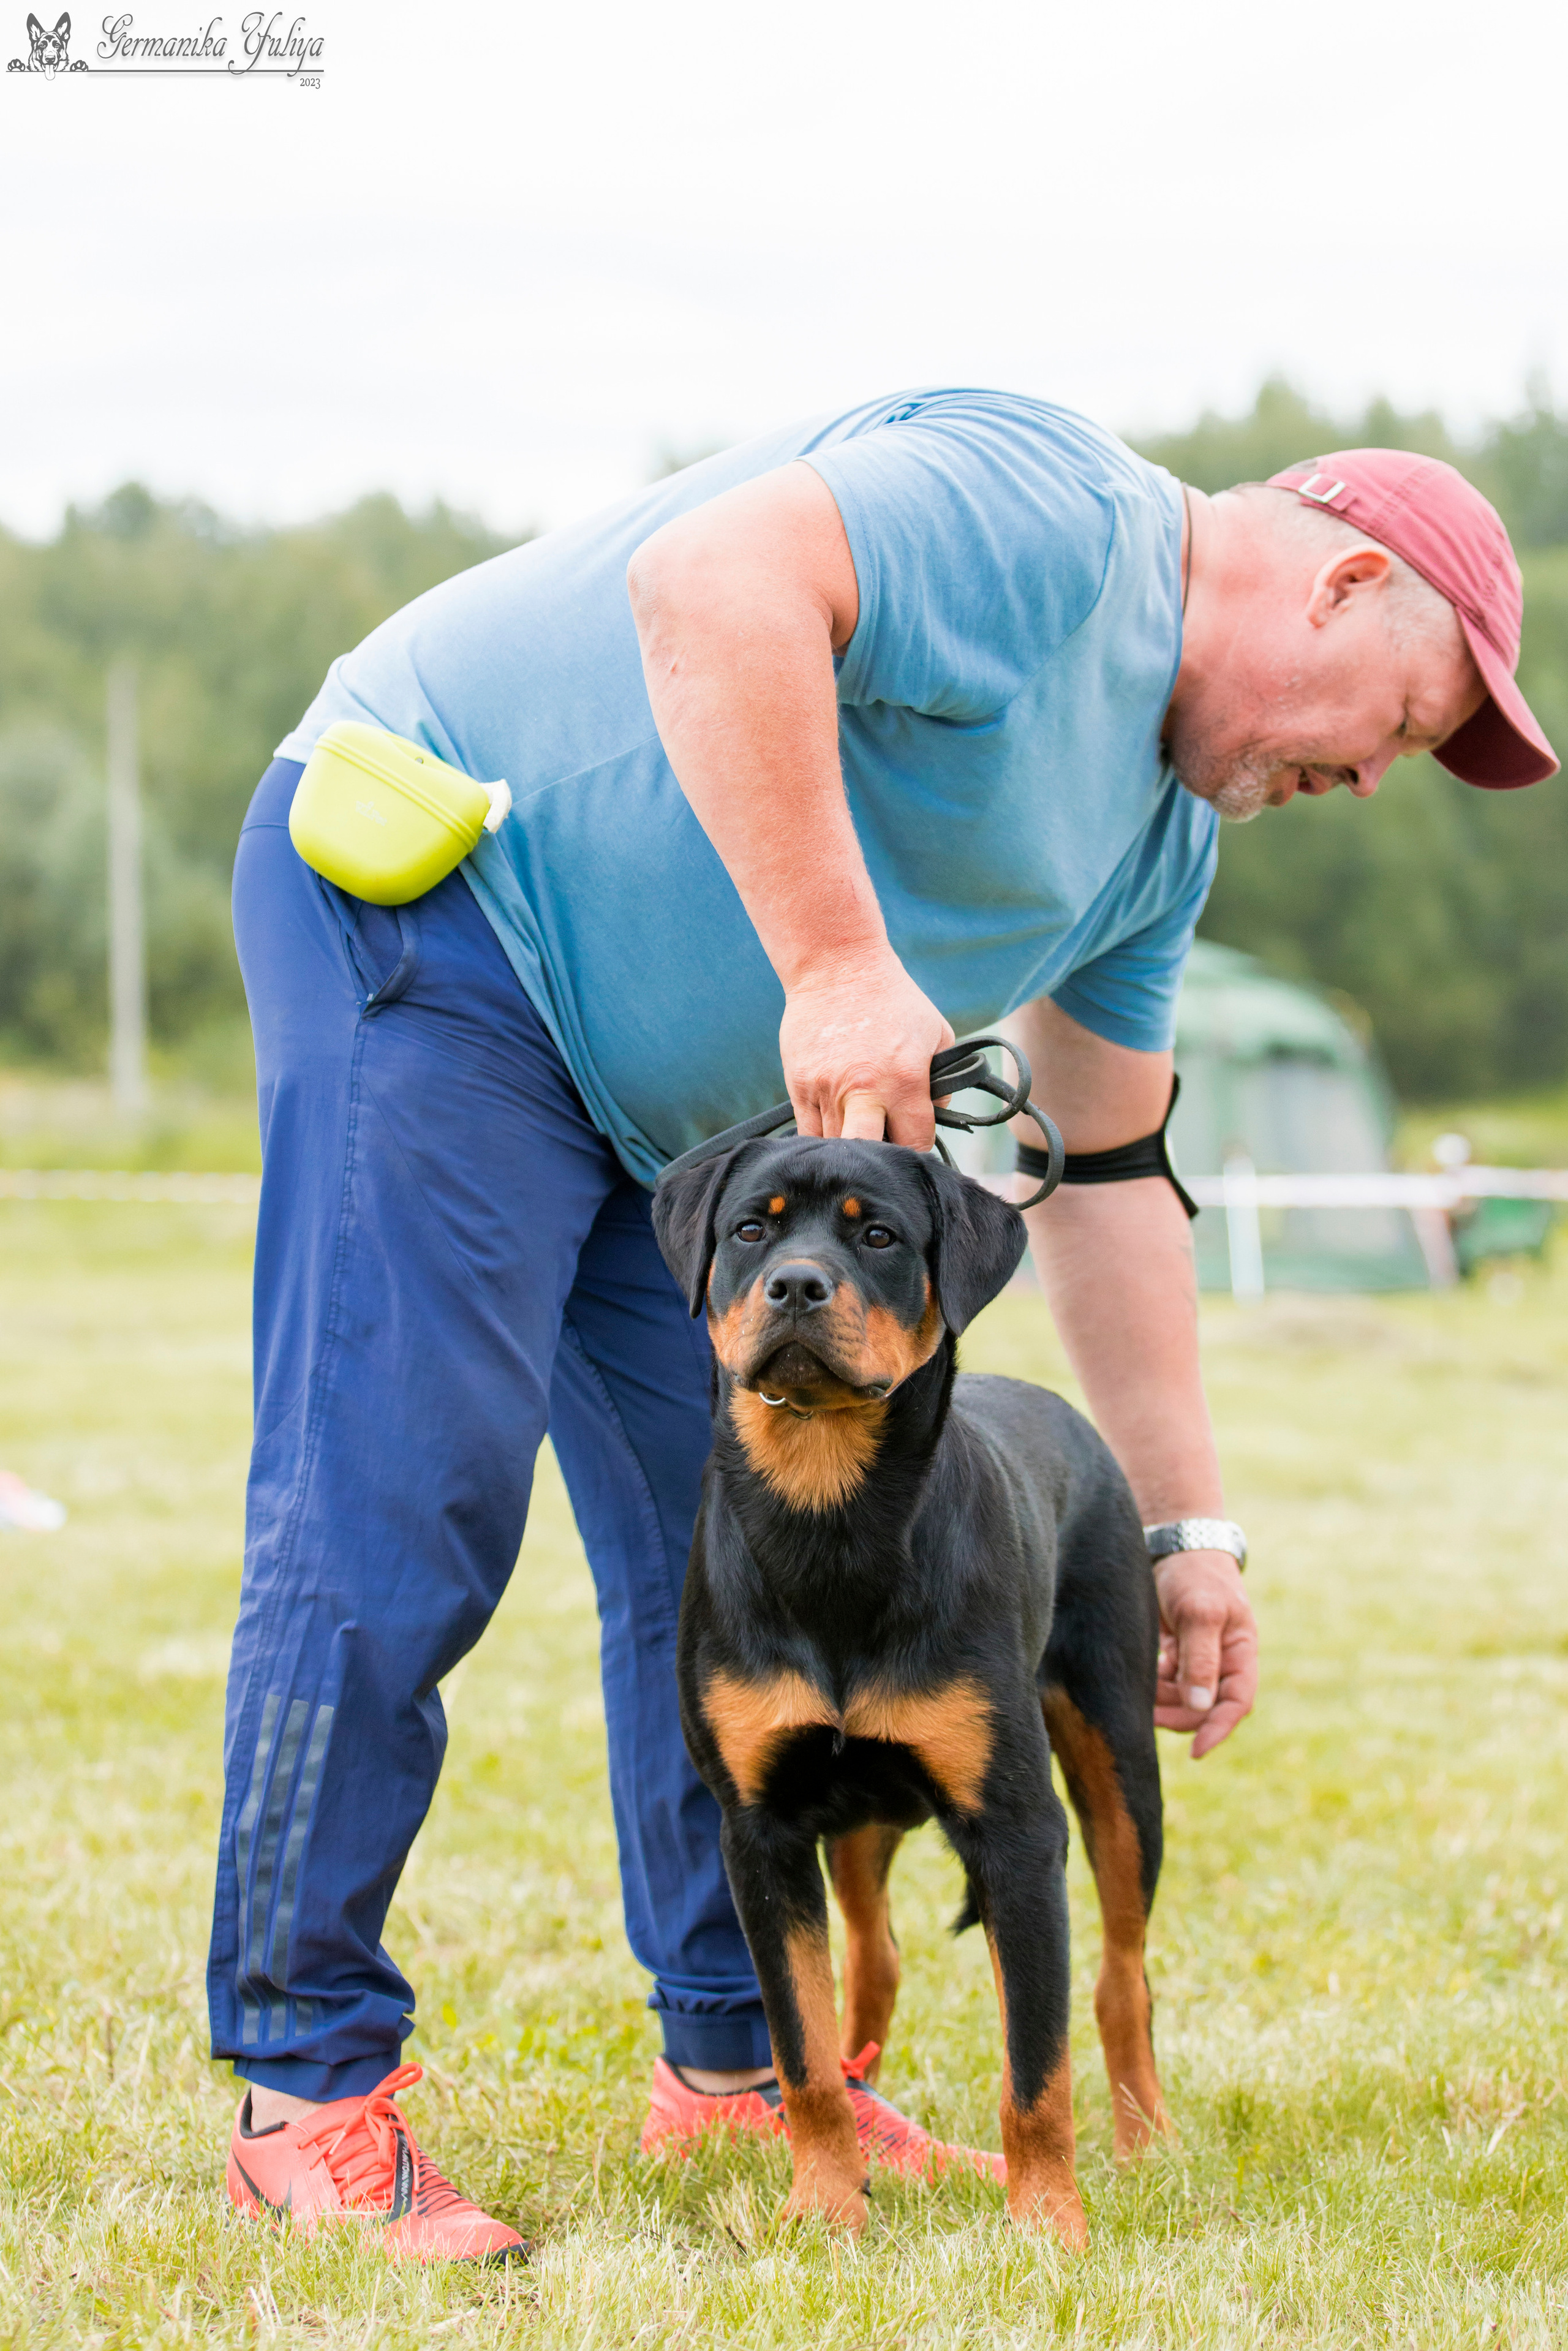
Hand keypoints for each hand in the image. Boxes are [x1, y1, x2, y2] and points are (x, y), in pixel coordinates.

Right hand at [780, 949, 953, 1148]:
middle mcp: (863, 1090)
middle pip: (869, 1155)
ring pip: (837, 1147)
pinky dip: (824, 1138)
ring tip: (861, 1139)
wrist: (837, 967)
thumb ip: (943, 1081)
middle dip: (880, 1164)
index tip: (915, 1154)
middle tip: (884, 1160)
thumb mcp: (936, 1033)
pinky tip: (837, 1129)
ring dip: (850, 1150)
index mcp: (904, 1080)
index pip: (915, 1142)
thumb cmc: (893, 1000)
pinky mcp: (800, 1085)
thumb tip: (937, 1115)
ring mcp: (827, 1090)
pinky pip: (810, 1132)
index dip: (918, 1154)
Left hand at [1153, 1550, 1256, 1759]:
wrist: (1172, 1544)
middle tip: (1148, 1714)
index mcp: (1240, 1652)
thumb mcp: (1200, 1612)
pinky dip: (1153, 1688)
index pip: (1237, 1702)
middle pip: (1206, 1706)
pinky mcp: (1175, 1652)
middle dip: (1180, 1716)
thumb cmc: (1194, 1573)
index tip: (1196, 1751)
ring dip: (1163, 1703)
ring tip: (1139, 1694)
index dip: (1219, 1729)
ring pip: (1183, 1698)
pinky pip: (1166, 1683)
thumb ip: (1201, 1659)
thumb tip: (1202, 1707)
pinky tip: (1136, 1678)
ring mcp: (1197, 1657)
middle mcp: (1222, 1660)